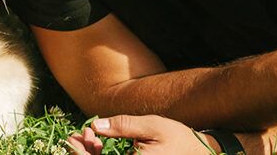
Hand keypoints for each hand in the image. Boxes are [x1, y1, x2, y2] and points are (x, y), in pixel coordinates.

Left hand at [66, 115, 216, 153]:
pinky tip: (101, 145)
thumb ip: (124, 125)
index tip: (73, 138)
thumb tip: (96, 125)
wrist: (203, 153)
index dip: (80, 153)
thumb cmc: (179, 139)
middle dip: (84, 154)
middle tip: (77, 136)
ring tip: (89, 138)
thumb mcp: (152, 126)